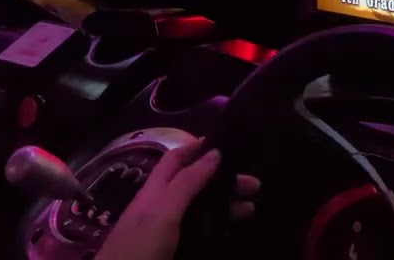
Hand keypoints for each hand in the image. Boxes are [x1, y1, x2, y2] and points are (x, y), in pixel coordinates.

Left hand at [96, 139, 258, 259]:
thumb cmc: (139, 247)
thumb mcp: (163, 210)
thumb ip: (187, 182)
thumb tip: (216, 153)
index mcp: (155, 189)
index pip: (177, 158)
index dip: (199, 147)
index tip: (229, 144)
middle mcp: (161, 206)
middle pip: (195, 184)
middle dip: (223, 180)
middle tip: (254, 185)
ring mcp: (167, 230)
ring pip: (200, 210)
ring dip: (225, 206)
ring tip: (250, 210)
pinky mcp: (173, 251)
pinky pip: (200, 233)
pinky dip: (218, 228)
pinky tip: (231, 232)